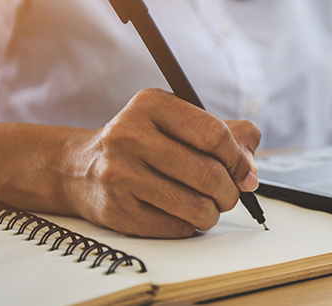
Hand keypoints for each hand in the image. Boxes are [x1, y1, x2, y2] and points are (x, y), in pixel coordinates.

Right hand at [62, 88, 260, 237]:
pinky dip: (189, 225)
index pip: (213, 134)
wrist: (80, 169)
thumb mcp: (176, 122)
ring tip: (207, 206)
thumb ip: (223, 133)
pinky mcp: (117, 210)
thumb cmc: (142, 144)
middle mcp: (130, 135)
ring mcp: (120, 174)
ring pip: (196, 206)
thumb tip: (251, 167)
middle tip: (229, 194)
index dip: (239, 158)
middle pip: (208, 173)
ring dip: (213, 212)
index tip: (246, 173)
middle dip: (230, 191)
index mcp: (150, 104)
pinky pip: (176, 227)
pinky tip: (179, 213)